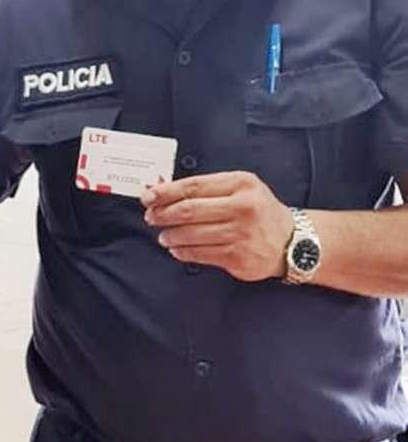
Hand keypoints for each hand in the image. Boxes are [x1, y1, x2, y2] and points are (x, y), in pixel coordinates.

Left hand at [140, 171, 292, 281]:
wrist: (293, 242)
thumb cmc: (259, 211)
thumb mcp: (239, 189)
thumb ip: (204, 188)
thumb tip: (161, 188)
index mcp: (241, 184)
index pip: (193, 186)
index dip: (165, 192)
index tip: (147, 197)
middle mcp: (243, 207)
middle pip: (189, 210)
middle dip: (163, 214)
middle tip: (151, 217)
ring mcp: (242, 234)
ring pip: (191, 234)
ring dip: (170, 235)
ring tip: (163, 235)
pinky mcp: (239, 257)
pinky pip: (200, 254)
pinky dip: (182, 252)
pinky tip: (176, 248)